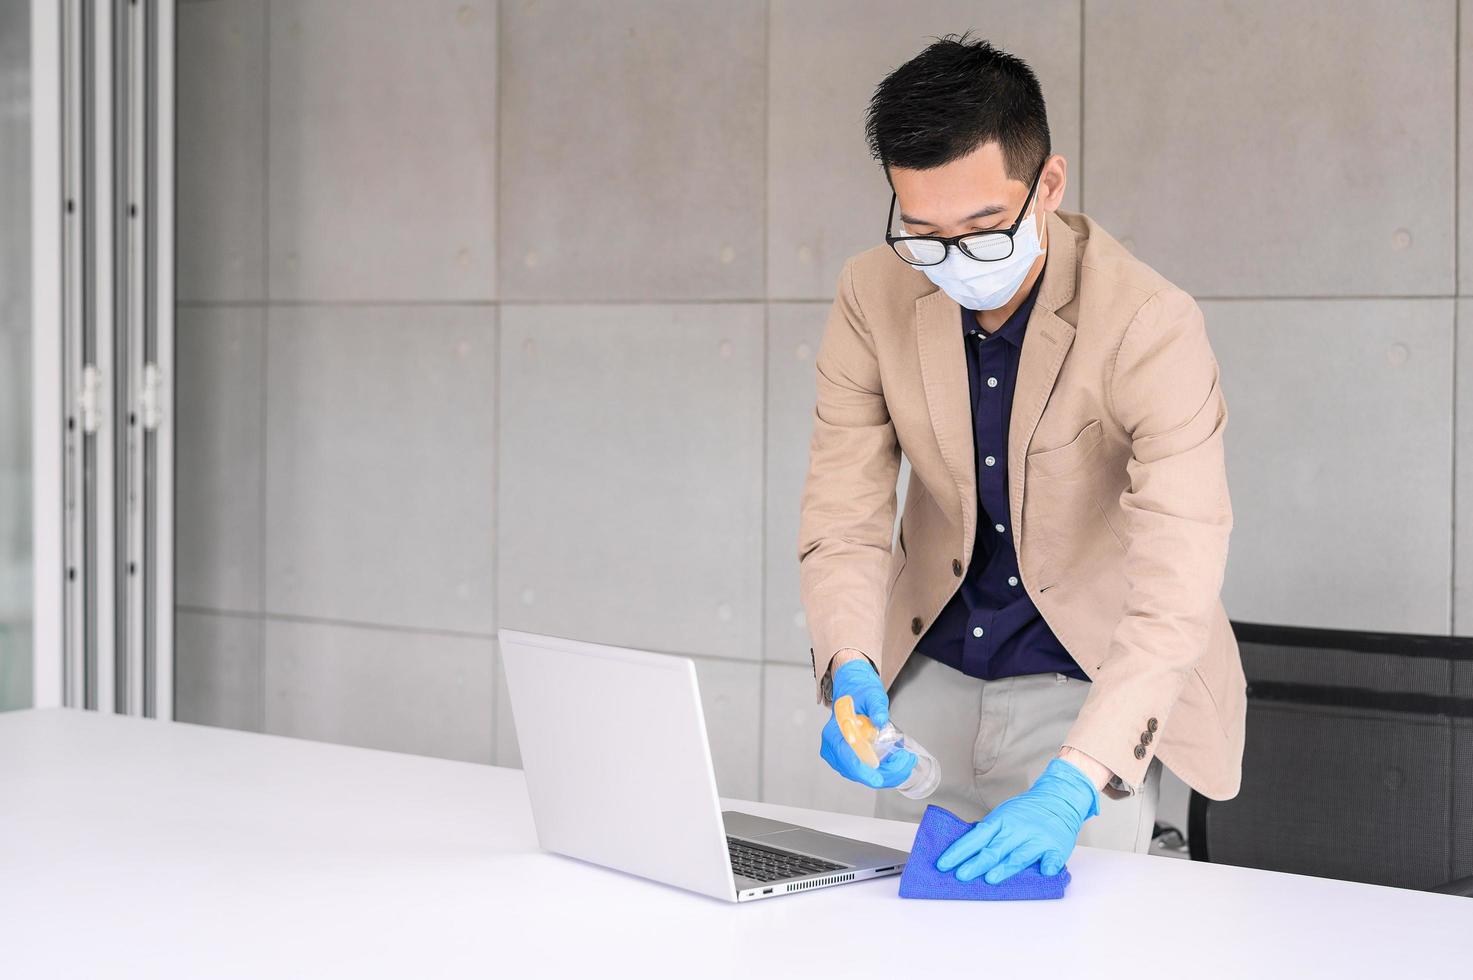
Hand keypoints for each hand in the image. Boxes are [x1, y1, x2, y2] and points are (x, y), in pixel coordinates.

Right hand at [818, 659, 916, 787]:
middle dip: (885, 772)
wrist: (854, 690)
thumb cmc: (861, 692)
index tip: (878, 779)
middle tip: (907, 761)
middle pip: (856, 770)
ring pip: (862, 774)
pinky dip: (883, 771)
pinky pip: (865, 772)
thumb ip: (877, 707)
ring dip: (887, 773)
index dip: (861, 770)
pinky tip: (898, 763)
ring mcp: (839, 754)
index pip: (845, 755)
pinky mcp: (848, 759)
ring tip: (906, 761)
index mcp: (835, 730)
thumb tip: (881, 720)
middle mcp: (833, 745)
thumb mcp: (872, 694)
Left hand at [935, 757, 1099, 883]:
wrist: (1058, 800)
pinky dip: (1047, 866)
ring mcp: (1037, 839)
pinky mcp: (1056, 848)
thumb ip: (989, 834)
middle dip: (976, 863)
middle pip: (994, 848)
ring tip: (990, 879)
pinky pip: (1051, 859)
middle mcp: (1017, 830)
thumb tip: (967, 853)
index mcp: (1001, 821)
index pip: (975, 837)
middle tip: (961, 875)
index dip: (959, 851)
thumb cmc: (1027, 812)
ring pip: (1018, 855)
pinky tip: (1043, 873)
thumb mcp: (1003, 815)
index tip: (944, 864)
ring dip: (1005, 867)